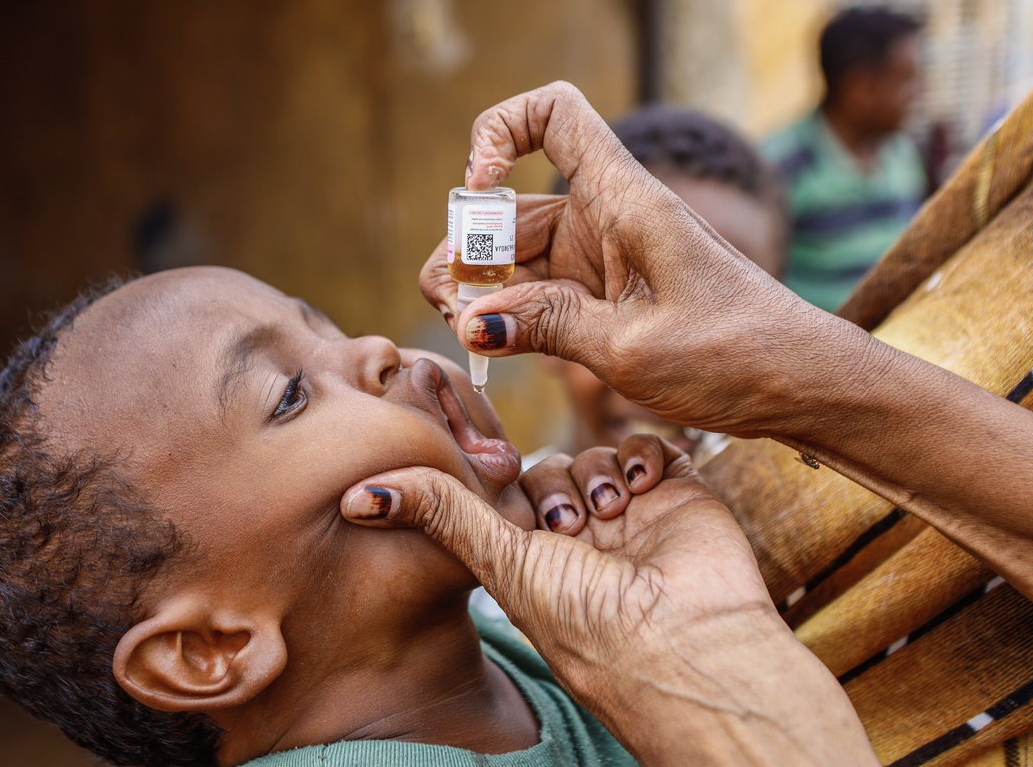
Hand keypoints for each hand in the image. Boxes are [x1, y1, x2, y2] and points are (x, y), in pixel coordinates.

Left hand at [340, 436, 875, 764]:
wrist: (691, 646)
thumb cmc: (590, 624)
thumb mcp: (503, 564)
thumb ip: (441, 515)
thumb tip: (356, 496)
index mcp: (530, 558)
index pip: (496, 491)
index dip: (478, 457)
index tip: (447, 401)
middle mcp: (578, 538)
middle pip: (544, 468)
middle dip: (551, 485)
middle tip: (567, 524)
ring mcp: (629, 515)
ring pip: (592, 454)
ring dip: (596, 474)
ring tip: (612, 514)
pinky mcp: (675, 495)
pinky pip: (646, 447)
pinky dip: (643, 457)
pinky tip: (645, 488)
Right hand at [421, 82, 873, 438]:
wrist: (801, 386)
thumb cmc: (737, 354)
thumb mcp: (631, 348)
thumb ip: (546, 327)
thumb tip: (470, 322)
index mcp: (625, 201)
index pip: (555, 115)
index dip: (500, 131)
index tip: (479, 189)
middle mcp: (609, 218)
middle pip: (511, 208)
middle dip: (468, 250)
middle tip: (453, 309)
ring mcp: (604, 259)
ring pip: (517, 255)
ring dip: (482, 290)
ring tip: (467, 335)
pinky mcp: (606, 297)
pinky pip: (540, 292)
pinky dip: (511, 314)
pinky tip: (496, 345)